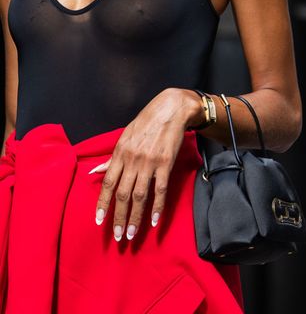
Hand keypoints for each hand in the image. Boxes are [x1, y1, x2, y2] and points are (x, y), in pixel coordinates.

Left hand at [89, 87, 203, 241]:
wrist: (169, 110)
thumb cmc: (145, 123)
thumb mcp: (124, 137)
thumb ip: (111, 158)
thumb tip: (93, 172)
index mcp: (119, 153)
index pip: (107, 183)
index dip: (102, 203)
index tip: (98, 221)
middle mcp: (132, 159)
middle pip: (123, 194)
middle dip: (119, 218)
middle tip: (118, 237)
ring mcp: (149, 163)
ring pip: (140, 196)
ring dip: (135, 218)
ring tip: (132, 235)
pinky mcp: (166, 164)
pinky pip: (160, 190)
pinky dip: (157, 207)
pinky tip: (154, 221)